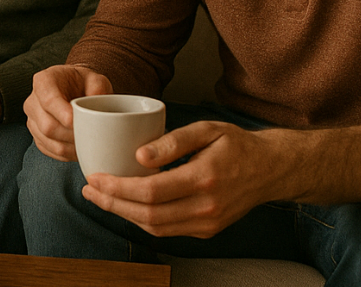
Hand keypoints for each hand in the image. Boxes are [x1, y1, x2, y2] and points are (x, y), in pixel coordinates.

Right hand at [25, 64, 112, 161]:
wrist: (73, 89)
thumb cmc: (82, 83)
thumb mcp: (95, 79)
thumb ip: (99, 89)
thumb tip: (98, 110)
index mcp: (44, 81)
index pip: (49, 100)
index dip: (65, 115)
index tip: (82, 122)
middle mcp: (33, 101)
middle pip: (48, 126)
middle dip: (72, 135)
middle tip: (91, 136)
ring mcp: (32, 120)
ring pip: (49, 141)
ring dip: (71, 147)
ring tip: (88, 143)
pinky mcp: (36, 135)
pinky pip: (50, 150)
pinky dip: (67, 154)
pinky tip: (79, 147)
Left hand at [82, 121, 285, 238]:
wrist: (272, 170)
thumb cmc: (237, 145)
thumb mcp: (207, 130)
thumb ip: (173, 141)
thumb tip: (139, 156)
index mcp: (205, 179)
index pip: (151, 192)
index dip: (118, 188)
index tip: (95, 177)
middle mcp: (206, 207)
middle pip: (149, 215)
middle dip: (112, 204)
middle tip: (88, 189)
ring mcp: (208, 224)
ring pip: (156, 228)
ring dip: (123, 214)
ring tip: (100, 197)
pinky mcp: (207, 230)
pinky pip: (167, 230)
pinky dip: (142, 220)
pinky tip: (125, 205)